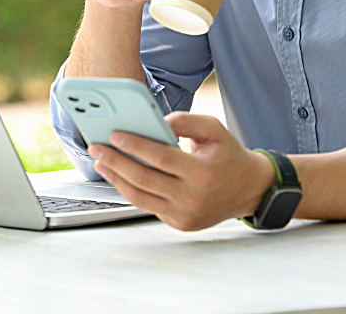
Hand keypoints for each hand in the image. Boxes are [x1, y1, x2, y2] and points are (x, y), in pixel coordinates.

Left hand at [88, 112, 276, 231]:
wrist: (249, 189)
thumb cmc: (228, 155)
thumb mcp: (213, 128)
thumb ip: (184, 121)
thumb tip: (154, 123)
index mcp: (202, 173)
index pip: (160, 158)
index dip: (135, 146)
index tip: (114, 135)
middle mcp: (192, 198)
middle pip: (143, 179)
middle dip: (115, 162)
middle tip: (96, 147)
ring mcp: (184, 215)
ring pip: (140, 197)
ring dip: (116, 179)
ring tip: (101, 162)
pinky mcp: (179, 224)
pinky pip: (148, 206)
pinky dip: (130, 190)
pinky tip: (119, 175)